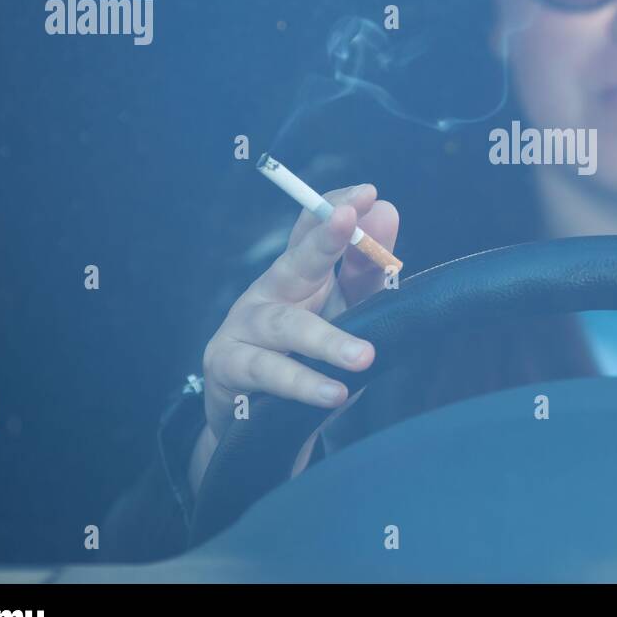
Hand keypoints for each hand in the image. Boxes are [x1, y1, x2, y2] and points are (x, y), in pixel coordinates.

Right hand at [188, 183, 398, 493]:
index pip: (313, 228)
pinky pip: (268, 372)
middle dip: (324, 239)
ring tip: (364, 357)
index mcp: (300, 274)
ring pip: (288, 327)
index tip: (367, 194)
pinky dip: (303, 384)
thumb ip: (370, 271)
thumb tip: (387, 211)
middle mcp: (270, 291)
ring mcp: (245, 327)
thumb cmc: (308, 358)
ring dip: (327, 341)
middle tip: (349, 220)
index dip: (337, 207)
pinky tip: (334, 394)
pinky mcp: (229, 366)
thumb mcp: (345, 312)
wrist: (259, 423)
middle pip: (297, 260)